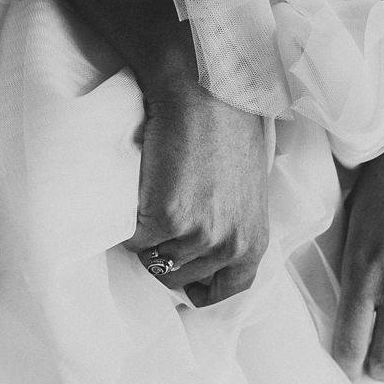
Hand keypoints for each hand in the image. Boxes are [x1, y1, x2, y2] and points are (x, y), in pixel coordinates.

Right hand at [124, 73, 269, 306]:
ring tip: (150, 199)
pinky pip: (133, 239)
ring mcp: (198, 236)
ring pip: (153, 259)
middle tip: (158, 220)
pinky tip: (139, 192)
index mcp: (254, 240)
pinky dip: (128, 221)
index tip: (184, 280)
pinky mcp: (165, 220)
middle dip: (166, 254)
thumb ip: (232, 224)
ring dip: (145, 236)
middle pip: (181, 277)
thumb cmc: (225, 130)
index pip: (229, 288)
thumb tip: (206, 246)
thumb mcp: (245, 189)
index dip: (202, 287)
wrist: (203, 95)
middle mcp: (229, 245)